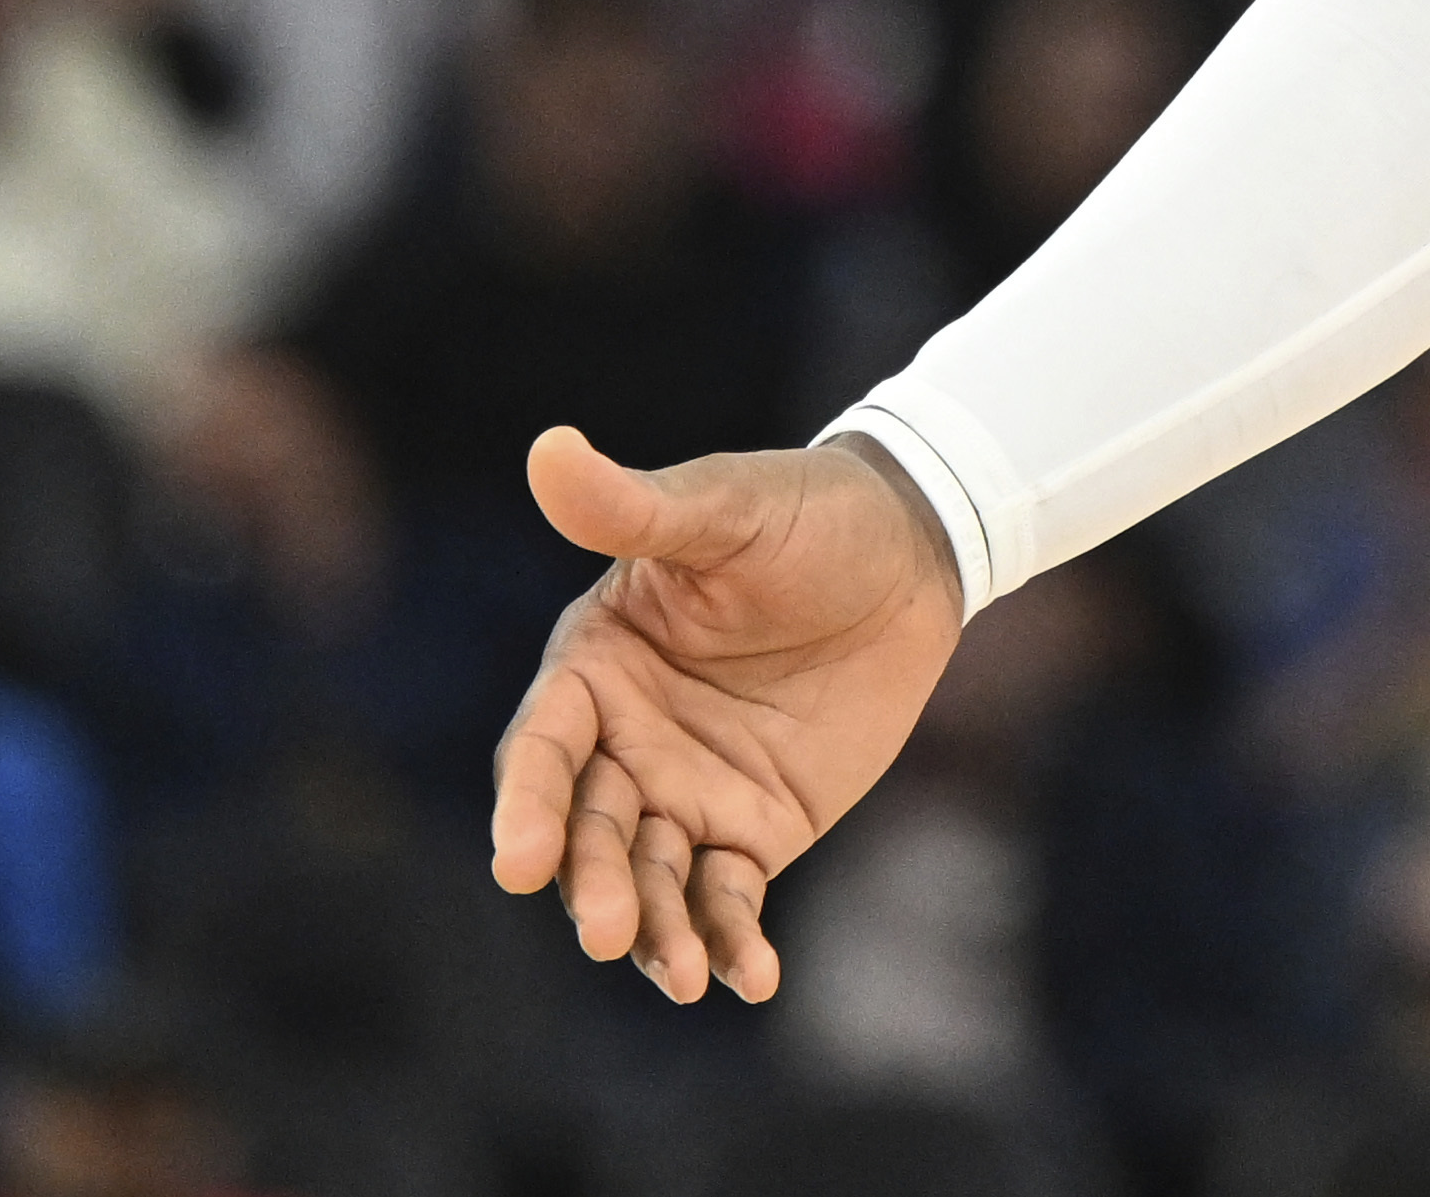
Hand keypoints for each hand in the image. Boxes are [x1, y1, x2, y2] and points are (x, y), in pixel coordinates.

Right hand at [484, 427, 966, 1003]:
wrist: (913, 548)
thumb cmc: (805, 514)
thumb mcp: (725, 506)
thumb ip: (636, 507)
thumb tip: (549, 450)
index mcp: (591, 669)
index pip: (541, 752)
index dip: (525, 807)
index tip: (516, 863)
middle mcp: (624, 744)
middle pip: (589, 832)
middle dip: (593, 885)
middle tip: (610, 930)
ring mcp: (685, 793)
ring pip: (651, 879)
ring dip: (655, 932)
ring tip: (677, 977)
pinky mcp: (755, 827)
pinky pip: (729, 897)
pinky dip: (732, 940)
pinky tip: (751, 980)